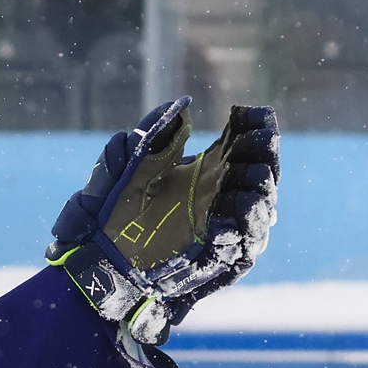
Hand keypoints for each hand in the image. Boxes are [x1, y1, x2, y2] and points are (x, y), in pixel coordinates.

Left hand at [48, 98, 278, 345]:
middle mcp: (225, 196)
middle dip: (261, 155)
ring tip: (246, 177)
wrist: (104, 259)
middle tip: (249, 144)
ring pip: (261, 209)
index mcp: (211, 169)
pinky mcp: (221, 261)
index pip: (248, 142)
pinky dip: (240, 230)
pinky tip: (229, 215)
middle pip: (262, 172)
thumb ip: (155, 133)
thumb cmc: (118, 210)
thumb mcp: (132, 165)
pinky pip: (243, 247)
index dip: (255, 126)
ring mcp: (227, 229)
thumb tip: (181, 106)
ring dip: (258, 192)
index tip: (246, 113)